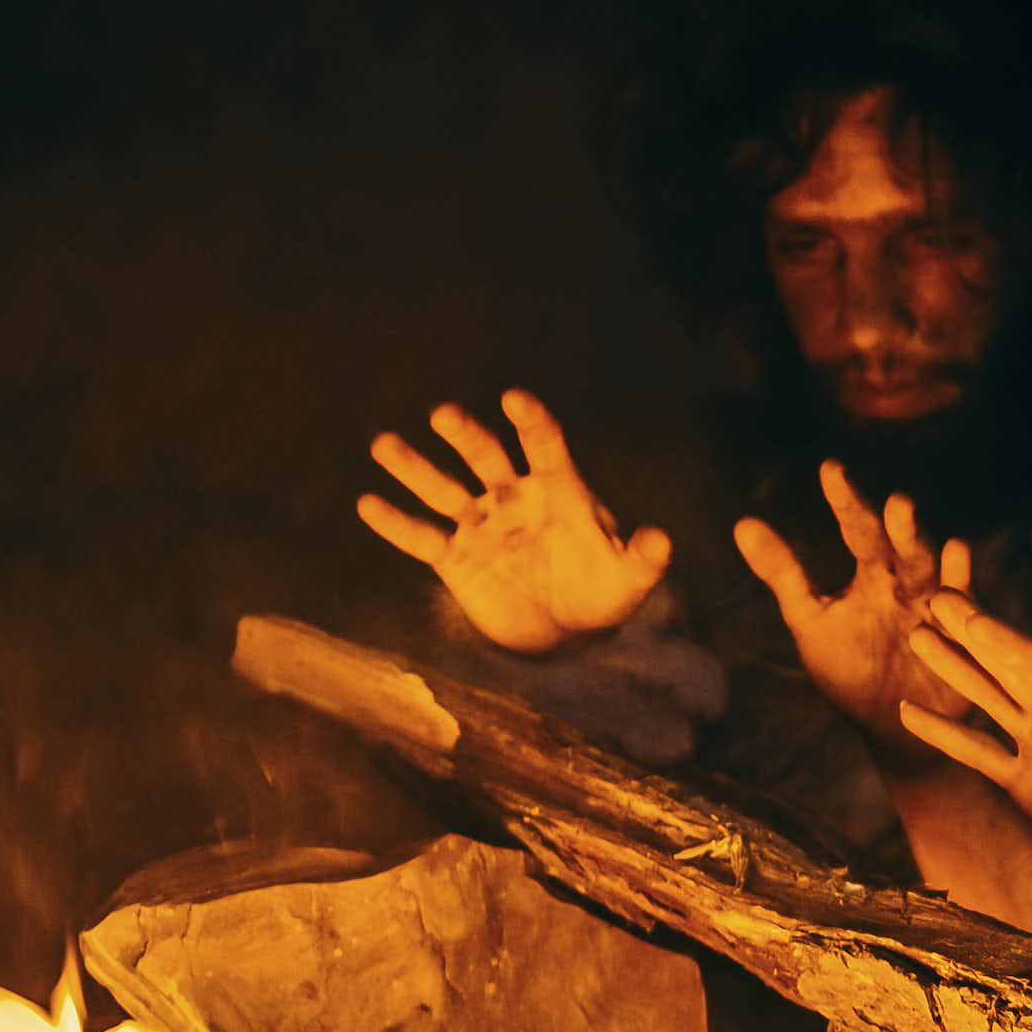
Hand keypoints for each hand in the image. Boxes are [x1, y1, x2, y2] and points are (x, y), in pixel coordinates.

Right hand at [358, 394, 669, 655]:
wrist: (565, 631)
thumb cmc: (600, 593)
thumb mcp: (626, 580)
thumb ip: (641, 559)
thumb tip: (662, 540)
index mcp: (557, 490)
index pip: (543, 446)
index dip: (531, 423)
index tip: (515, 400)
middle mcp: (513, 496)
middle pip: (486, 456)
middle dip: (467, 435)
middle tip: (444, 414)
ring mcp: (481, 523)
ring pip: (444, 488)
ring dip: (415, 467)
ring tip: (384, 445)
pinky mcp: (455, 557)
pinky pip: (422, 536)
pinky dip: (397, 523)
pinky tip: (369, 504)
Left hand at [734, 465, 971, 744]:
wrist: (892, 729)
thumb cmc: (851, 671)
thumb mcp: (811, 621)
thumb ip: (783, 573)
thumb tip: (742, 522)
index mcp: (873, 574)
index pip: (858, 530)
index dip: (845, 501)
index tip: (830, 469)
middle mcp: (908, 583)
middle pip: (903, 548)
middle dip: (901, 528)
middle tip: (897, 503)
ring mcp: (938, 610)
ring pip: (935, 573)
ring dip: (929, 553)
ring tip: (924, 538)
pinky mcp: (962, 642)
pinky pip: (964, 616)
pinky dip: (961, 596)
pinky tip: (956, 574)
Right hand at [897, 591, 1031, 894]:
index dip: (1007, 641)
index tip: (971, 613)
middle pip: (1008, 667)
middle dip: (972, 634)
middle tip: (935, 594)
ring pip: (987, 699)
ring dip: (954, 669)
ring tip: (917, 634)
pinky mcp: (1026, 785)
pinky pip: (977, 754)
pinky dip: (944, 733)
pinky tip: (908, 713)